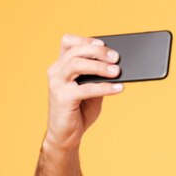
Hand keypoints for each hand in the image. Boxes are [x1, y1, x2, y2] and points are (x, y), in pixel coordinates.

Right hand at [45, 34, 122, 150]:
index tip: (104, 43)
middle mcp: (56, 72)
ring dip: (100, 66)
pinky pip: (86, 89)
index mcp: (61, 66)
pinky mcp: (62, 98)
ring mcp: (57, 84)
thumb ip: (99, 77)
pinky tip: (119, 88)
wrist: (66, 135)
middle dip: (98, 52)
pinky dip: (104, 87)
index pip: (68, 42)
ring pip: (77, 65)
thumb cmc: (79, 111)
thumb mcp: (92, 90)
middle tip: (116, 57)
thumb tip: (117, 66)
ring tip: (117, 71)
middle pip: (75, 51)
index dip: (85, 39)